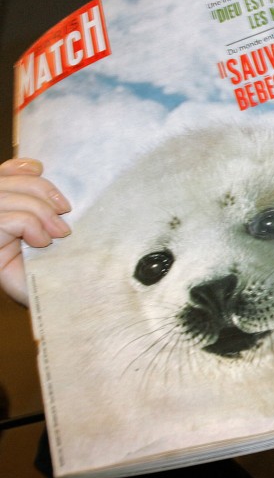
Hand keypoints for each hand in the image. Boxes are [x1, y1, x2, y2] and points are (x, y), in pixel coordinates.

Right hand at [0, 158, 71, 306]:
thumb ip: (42, 205)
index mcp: (2, 213)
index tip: (42, 170)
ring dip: (37, 210)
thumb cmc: (55, 272)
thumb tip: (39, 169)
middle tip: (64, 212)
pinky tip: (40, 242)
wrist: (58, 310)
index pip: (3, 175)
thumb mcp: (50, 234)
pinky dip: (28, 225)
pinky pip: (5, 220)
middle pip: (3, 182)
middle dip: (37, 189)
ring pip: (3, 198)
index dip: (19, 167)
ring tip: (56, 233)